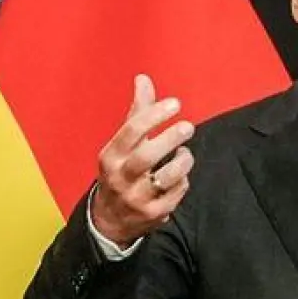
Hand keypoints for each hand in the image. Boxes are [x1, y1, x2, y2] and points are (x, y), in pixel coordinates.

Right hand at [91, 75, 195, 245]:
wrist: (109, 219)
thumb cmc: (120, 171)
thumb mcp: (122, 144)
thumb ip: (137, 112)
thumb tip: (143, 79)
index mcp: (111, 156)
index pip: (131, 131)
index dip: (155, 114)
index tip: (175, 104)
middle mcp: (121, 177)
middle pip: (147, 156)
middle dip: (171, 138)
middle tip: (188, 126)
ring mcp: (137, 198)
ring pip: (167, 176)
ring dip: (182, 161)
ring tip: (184, 153)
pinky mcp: (154, 214)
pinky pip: (177, 193)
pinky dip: (183, 180)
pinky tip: (178, 176)